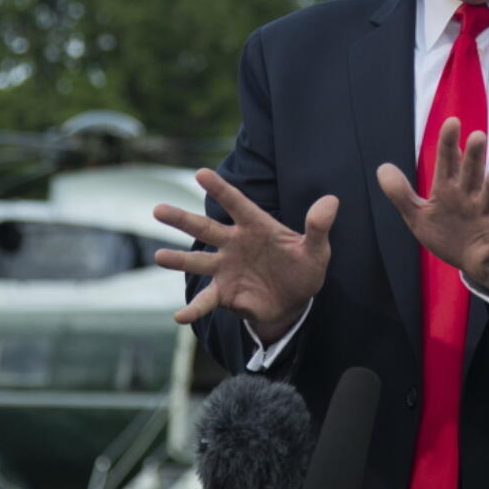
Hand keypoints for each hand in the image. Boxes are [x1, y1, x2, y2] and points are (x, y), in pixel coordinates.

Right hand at [152, 168, 336, 342]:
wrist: (296, 300)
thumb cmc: (304, 268)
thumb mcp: (316, 249)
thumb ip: (319, 227)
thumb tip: (331, 201)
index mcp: (256, 227)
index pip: (236, 203)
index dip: (220, 189)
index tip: (201, 172)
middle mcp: (235, 244)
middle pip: (205, 228)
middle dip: (182, 219)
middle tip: (157, 209)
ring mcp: (226, 268)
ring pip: (197, 261)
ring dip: (178, 260)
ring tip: (159, 256)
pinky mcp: (225, 293)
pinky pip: (206, 301)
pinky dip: (193, 308)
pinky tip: (179, 316)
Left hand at [377, 118, 488, 295]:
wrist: (473, 262)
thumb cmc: (447, 232)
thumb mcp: (418, 215)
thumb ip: (401, 194)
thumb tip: (382, 168)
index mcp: (449, 189)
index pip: (448, 162)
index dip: (449, 143)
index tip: (452, 122)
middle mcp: (470, 196)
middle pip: (472, 173)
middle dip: (474, 156)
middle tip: (477, 135)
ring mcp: (486, 215)